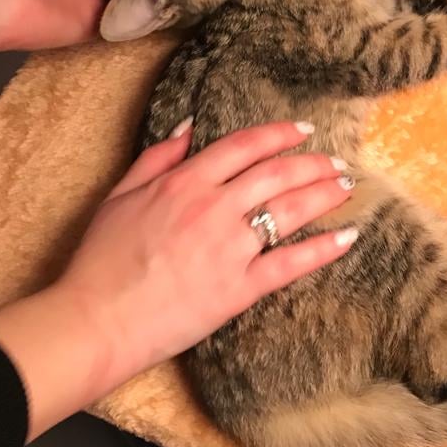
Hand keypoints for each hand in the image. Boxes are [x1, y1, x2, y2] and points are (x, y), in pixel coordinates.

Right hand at [0, 121, 356, 439]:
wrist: (97, 319)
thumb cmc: (102, 260)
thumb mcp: (120, 195)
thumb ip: (158, 158)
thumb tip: (190, 127)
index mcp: (185, 182)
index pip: (244, 146)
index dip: (279, 134)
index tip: (304, 130)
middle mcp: (214, 207)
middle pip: (277, 174)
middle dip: (313, 164)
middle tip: (337, 162)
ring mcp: (230, 248)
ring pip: (290, 211)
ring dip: (325, 194)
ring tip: (348, 187)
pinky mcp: (240, 288)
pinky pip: (291, 263)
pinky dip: (324, 248)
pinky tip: (348, 236)